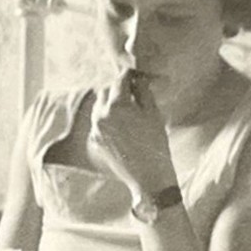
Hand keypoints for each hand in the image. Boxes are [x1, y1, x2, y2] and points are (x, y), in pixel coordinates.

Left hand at [88, 69, 178, 197]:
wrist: (148, 176)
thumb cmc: (155, 143)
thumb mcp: (154, 113)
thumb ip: (143, 91)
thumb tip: (137, 78)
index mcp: (117, 105)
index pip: (120, 80)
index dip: (130, 75)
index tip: (137, 75)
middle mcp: (101, 115)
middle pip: (105, 91)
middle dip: (118, 89)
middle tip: (133, 92)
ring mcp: (95, 129)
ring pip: (98, 106)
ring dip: (110, 103)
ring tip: (127, 110)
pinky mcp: (95, 141)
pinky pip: (97, 122)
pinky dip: (107, 119)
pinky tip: (122, 127)